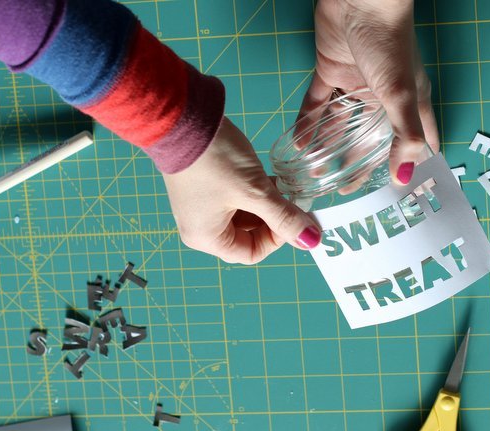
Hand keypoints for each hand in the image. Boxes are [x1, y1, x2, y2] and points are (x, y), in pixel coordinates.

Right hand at [162, 117, 320, 264]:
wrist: (180, 117)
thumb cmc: (212, 159)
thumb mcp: (255, 191)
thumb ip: (284, 217)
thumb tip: (310, 240)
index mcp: (206, 238)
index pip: (252, 253)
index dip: (277, 238)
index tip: (295, 217)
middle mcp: (198, 227)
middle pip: (247, 235)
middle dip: (272, 218)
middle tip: (293, 200)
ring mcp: (198, 205)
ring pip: (242, 215)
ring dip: (264, 203)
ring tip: (280, 184)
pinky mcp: (201, 185)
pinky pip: (232, 198)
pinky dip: (251, 191)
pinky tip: (265, 176)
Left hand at [301, 0, 439, 184]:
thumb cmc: (389, 41)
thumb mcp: (401, 94)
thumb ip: (405, 136)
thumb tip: (405, 175)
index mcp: (409, 99)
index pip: (417, 137)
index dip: (412, 162)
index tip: (403, 187)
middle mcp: (383, 94)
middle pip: (371, 136)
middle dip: (359, 162)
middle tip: (345, 188)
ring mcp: (355, 83)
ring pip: (341, 123)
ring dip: (328, 146)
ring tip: (316, 172)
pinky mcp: (330, 72)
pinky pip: (317, 104)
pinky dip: (308, 123)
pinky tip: (299, 143)